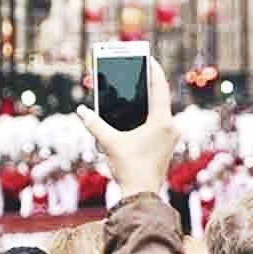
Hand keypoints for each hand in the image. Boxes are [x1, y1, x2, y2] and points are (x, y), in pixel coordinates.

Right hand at [77, 57, 176, 197]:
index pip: (160, 88)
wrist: (141, 195)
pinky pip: (158, 121)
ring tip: (136, 88)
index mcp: (162, 122)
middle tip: (138, 69)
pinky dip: (147, 113)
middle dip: (148, 84)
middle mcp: (170, 127)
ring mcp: (169, 137)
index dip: (154, 70)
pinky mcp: (165, 145)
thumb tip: (82, 111)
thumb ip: (95, 124)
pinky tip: (135, 112)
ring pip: (159, 110)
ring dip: (148, 99)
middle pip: (160, 97)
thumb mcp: (110, 143)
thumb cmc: (130, 169)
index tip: (148, 58)